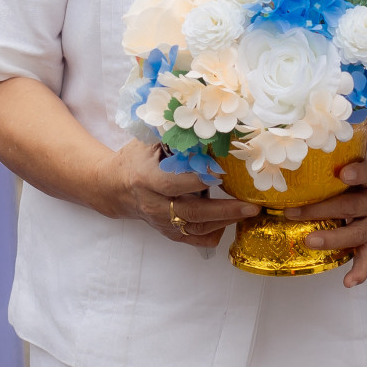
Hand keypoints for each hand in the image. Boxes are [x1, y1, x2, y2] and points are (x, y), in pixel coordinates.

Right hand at [102, 139, 258, 244]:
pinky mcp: (169, 233)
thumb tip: (208, 127)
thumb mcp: (148, 143)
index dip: (197, 180)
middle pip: (191, 213)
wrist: (115, 188)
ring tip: (249, 212)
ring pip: (198, 228)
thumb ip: (174, 139)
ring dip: (226, 221)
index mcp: (146, 179)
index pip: (173, 185)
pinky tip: (230, 220)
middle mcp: (154, 206)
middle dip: (225, 210)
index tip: (221, 173)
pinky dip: (215, 232)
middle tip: (251, 206)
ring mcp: (162, 223)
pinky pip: (196, 239)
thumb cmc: (136, 159)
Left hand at [286, 152, 366, 288]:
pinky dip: (360, 270)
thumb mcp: (363, 158)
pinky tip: (348, 282)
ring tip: (310, 241)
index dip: (358, 173)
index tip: (343, 173)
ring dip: (333, 239)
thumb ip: (340, 159)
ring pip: (356, 233)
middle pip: (352, 206)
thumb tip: (299, 156)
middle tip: (295, 212)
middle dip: (323, 210)